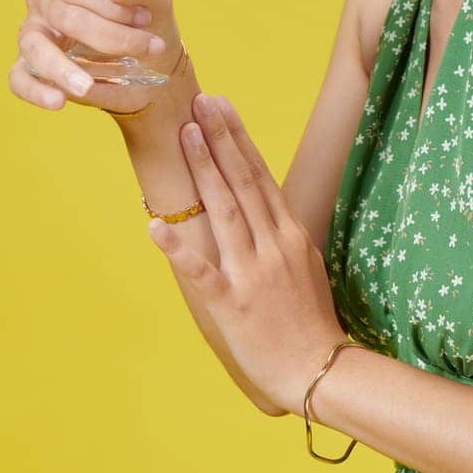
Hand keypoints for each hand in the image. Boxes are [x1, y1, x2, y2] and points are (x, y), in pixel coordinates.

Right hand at [10, 0, 182, 114]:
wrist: (154, 63)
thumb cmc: (148, 21)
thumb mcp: (155, 0)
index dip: (108, 3)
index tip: (145, 18)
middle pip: (62, 15)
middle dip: (108, 36)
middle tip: (148, 48)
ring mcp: (33, 32)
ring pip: (35, 46)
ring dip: (61, 69)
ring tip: (87, 86)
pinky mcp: (30, 65)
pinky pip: (18, 78)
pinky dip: (36, 91)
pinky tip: (58, 101)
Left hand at [145, 92, 347, 415]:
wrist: (318, 369)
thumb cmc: (310, 319)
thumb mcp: (306, 264)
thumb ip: (282, 233)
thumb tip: (260, 202)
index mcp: (290, 235)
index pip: (261, 175)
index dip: (238, 138)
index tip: (222, 106)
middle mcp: (272, 246)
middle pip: (243, 182)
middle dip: (220, 139)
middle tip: (200, 103)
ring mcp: (253, 273)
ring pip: (225, 213)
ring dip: (205, 171)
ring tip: (186, 135)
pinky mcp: (233, 305)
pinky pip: (201, 273)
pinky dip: (178, 251)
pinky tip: (154, 228)